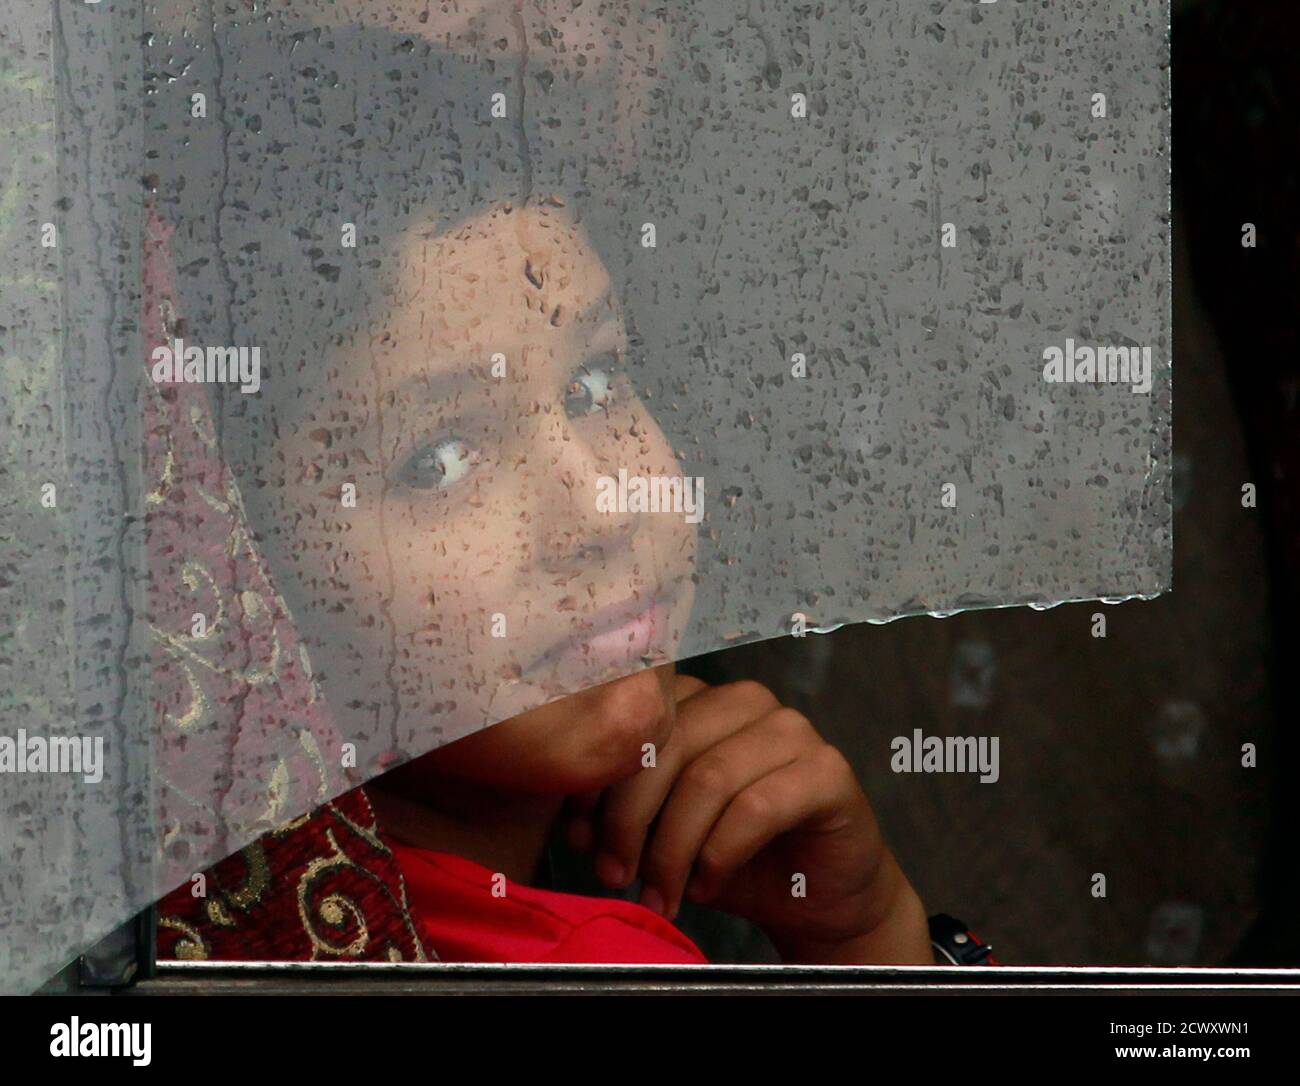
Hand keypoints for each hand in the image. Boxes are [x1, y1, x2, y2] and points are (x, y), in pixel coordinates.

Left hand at [563, 677, 932, 963]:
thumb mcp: (664, 830)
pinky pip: (755, 808)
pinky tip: (706, 887)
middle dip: (629, 820)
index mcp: (700, 701)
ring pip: (708, 779)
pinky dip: (719, 855)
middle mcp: (745, 702)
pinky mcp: (828, 771)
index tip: (576, 836)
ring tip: (660, 893)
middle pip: (667, 746)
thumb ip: (624, 812)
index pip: (635, 720)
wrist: (820, 899)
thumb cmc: (734, 858)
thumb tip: (571, 822)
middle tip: (614, 874)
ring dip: (673, 848)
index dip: (599, 780)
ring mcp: (791, 730)